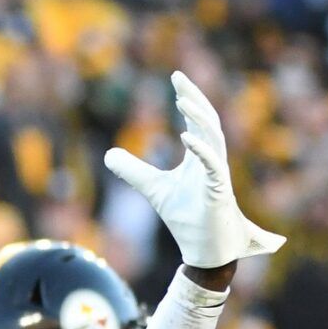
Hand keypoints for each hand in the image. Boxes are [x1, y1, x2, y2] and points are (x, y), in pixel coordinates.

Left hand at [104, 71, 284, 268]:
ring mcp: (217, 174)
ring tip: (182, 99)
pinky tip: (185, 135)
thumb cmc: (187, 219)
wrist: (206, 251)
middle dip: (195, 98)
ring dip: (198, 117)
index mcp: (200, 157)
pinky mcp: (218, 191)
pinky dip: (201, 149)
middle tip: (179, 78)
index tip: (175, 77)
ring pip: (213, 137)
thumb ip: (133, 171)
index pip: (196, 120)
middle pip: (208, 120)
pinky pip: (212, 165)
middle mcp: (212, 160)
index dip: (188, 98)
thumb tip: (108, 155)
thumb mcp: (153, 189)